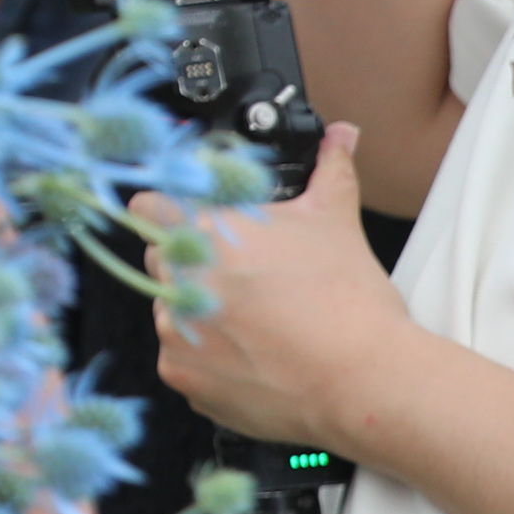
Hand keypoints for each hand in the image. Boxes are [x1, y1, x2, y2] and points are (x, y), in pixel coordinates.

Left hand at [133, 126, 411, 455]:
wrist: (364, 379)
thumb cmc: (348, 301)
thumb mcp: (336, 220)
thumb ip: (330, 169)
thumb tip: (341, 134)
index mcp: (202, 231)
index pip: (148, 208)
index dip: (169, 212)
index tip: (189, 223)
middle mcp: (177, 279)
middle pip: (162, 260)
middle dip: (194, 263)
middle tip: (246, 278)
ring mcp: (173, 330)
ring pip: (172, 310)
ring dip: (202, 313)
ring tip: (260, 322)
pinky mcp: (180, 375)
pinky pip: (182, 358)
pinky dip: (210, 359)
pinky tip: (255, 355)